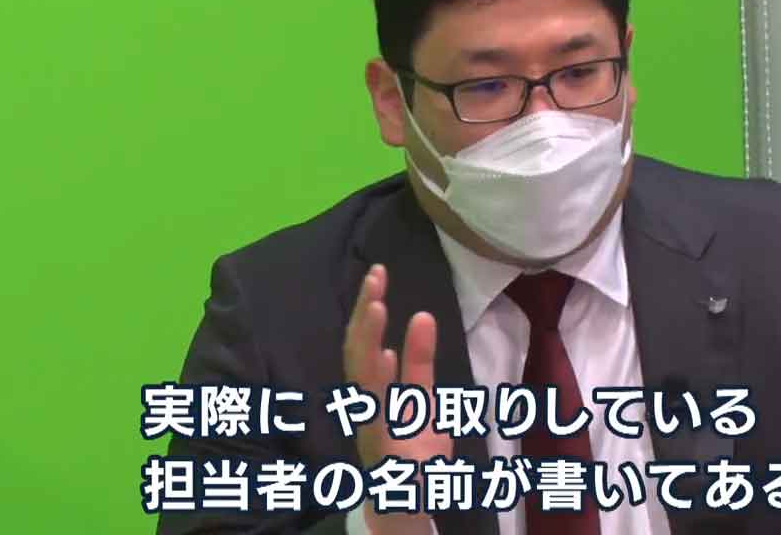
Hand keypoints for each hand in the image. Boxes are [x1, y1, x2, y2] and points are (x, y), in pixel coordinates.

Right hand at [343, 264, 450, 534]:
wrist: (409, 508)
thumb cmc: (415, 455)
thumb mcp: (423, 403)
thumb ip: (420, 364)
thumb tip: (421, 315)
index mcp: (373, 394)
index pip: (365, 342)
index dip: (368, 307)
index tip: (378, 272)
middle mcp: (364, 408)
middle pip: (357, 354)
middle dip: (364, 315)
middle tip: (375, 276)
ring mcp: (371, 429)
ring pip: (362, 381)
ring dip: (367, 343)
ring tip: (376, 307)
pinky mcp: (383, 453)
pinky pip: (378, 417)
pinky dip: (379, 388)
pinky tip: (384, 360)